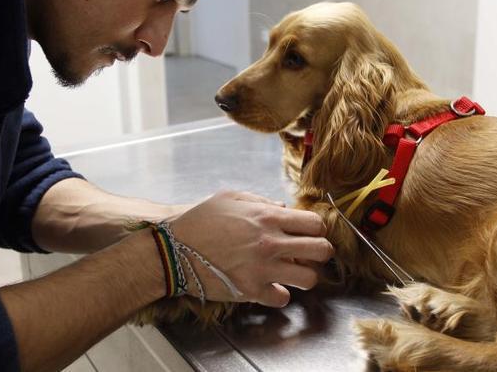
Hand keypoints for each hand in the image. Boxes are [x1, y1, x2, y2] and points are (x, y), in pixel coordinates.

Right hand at [169, 190, 333, 307]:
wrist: (174, 250)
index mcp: (267, 217)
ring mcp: (263, 270)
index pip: (315, 223)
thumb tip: (283, 209)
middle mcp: (271, 243)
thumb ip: (260, 201)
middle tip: (310, 254)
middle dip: (321, 252)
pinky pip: (283, 298)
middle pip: (322, 251)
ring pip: (309, 279)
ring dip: (304, 275)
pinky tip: (270, 286)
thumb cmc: (199, 220)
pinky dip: (279, 294)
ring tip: (291, 272)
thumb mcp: (229, 198)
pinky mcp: (252, 291)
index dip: (317, 228)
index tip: (310, 232)